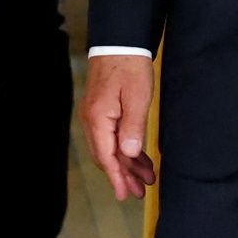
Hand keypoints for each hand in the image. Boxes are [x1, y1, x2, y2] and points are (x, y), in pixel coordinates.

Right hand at [80, 49, 154, 198]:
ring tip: (146, 177)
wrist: (120, 42)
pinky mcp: (102, 110)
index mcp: (98, 119)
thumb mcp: (138, 97)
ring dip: (127, 163)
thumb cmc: (130, 67)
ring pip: (109, 148)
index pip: (106, 156)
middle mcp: (91, 120)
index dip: (117, 178)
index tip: (126, 195)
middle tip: (140, 192)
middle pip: (106, 156)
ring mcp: (95, 115)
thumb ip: (133, 127)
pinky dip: (125, 149)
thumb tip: (128, 154)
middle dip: (123, 175)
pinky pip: (111, 137)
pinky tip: (138, 156)